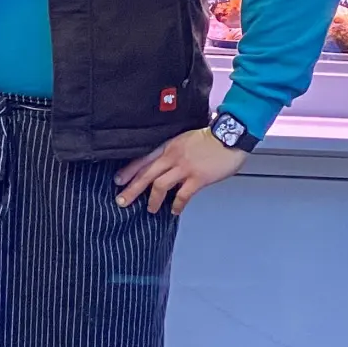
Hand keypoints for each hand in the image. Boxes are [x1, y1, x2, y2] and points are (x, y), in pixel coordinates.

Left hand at [113, 128, 247, 216]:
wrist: (229, 136)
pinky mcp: (198, 178)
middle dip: (132, 189)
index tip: (118, 180)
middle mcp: (172, 157)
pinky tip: (174, 211)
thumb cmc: (211, 137)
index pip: (142, 160)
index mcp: (168, 146)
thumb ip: (173, 152)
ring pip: (159, 185)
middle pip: (146, 174)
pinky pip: (183, 195)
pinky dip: (177, 205)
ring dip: (153, 200)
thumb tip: (164, 166)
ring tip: (150, 209)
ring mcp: (184, 168)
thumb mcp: (184, 139)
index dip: (128, 171)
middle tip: (122, 200)